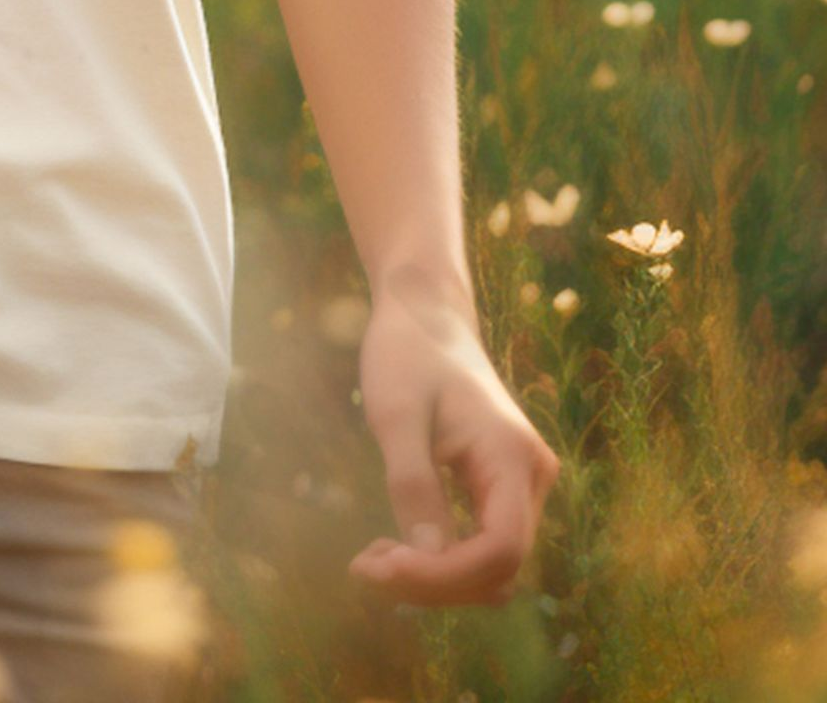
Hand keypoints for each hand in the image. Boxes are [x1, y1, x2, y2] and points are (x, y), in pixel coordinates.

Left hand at [347, 287, 560, 606]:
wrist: (426, 312)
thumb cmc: (407, 352)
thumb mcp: (397, 414)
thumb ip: (413, 483)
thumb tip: (426, 558)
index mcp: (512, 457)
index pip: (501, 551)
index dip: (445, 575)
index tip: (382, 566)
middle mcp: (530, 478)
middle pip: (498, 567)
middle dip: (434, 581)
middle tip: (363, 568)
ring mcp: (520, 483)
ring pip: (492, 564)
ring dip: (436, 577)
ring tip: (372, 561)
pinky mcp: (501, 485)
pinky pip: (481, 542)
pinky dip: (441, 557)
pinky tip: (393, 549)